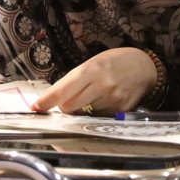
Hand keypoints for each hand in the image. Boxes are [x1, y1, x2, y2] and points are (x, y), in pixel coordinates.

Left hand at [32, 47, 156, 114]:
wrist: (144, 66)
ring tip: (96, 95)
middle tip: (68, 102)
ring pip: (84, 113)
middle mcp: (101, 84)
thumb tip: (55, 98)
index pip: (63, 89)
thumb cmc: (114, 62)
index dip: (47, 100)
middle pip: (69, 106)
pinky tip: (107, 100)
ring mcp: (112, 98)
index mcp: (91, 69)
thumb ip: (76, 79)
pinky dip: (97, 112)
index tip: (35, 108)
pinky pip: (99, 117)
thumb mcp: (93, 62)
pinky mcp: (121, 109)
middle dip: (65, 107)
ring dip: (83, 108)